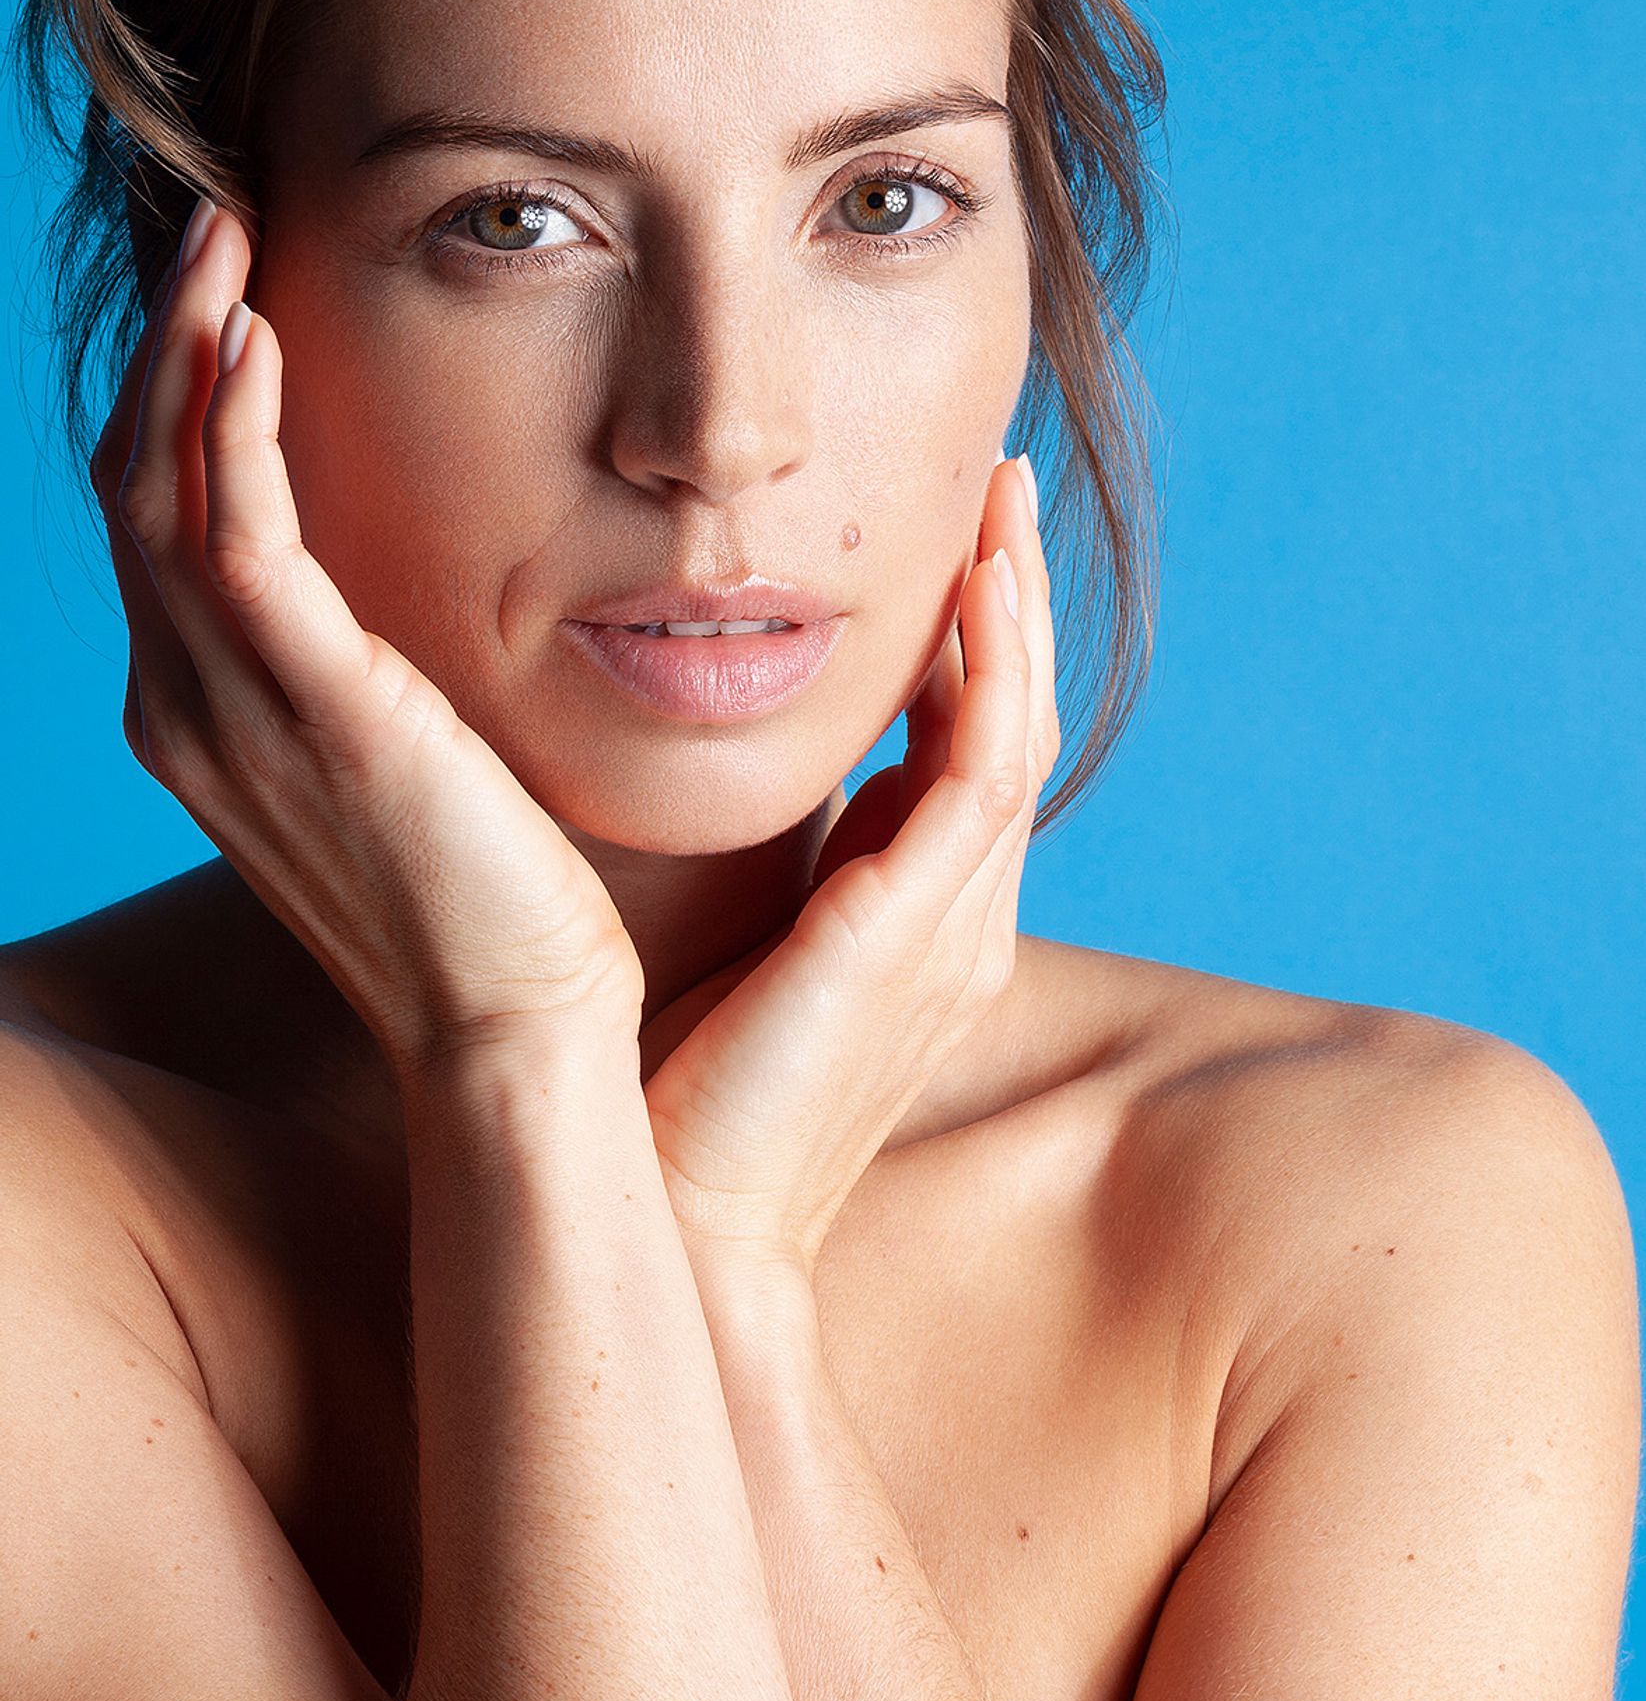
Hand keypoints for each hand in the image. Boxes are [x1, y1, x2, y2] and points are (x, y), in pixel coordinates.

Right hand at [91, 199, 644, 1082]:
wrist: (520, 1030)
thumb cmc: (499, 903)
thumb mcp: (415, 765)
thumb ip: (383, 675)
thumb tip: (424, 600)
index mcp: (215, 724)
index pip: (164, 525)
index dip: (181, 400)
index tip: (237, 295)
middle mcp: (190, 713)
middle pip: (135, 484)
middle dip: (167, 344)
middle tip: (219, 224)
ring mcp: (230, 716)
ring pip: (160, 490)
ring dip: (188, 350)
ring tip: (231, 234)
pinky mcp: (309, 711)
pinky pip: (235, 539)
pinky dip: (232, 429)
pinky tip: (261, 339)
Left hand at [641, 452, 1056, 1275]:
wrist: (681, 1221)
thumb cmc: (687, 1090)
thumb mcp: (754, 946)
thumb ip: (792, 865)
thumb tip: (775, 772)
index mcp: (923, 920)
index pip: (968, 747)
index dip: (973, 638)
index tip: (952, 534)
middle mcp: (963, 917)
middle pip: (1014, 722)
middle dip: (1013, 596)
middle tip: (1001, 479)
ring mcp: (957, 928)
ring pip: (1017, 732)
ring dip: (1014, 608)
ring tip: (1000, 497)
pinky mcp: (922, 936)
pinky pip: (982, 775)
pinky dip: (991, 674)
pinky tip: (975, 589)